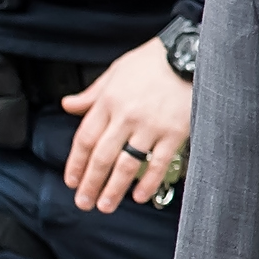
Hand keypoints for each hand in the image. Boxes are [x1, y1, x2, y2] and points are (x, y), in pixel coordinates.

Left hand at [62, 39, 192, 213]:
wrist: (190, 53)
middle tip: (84, 202)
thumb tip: (68, 105)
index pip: (85, 139)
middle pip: (102, 157)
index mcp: (108, 101)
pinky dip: (148, 182)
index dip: (76, 163)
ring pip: (127, 164)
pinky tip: (139, 196)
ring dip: (114, 188)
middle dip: (91, 183)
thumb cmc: (153, 60)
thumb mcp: (116, 71)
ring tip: (106, 205)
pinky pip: (158, 162)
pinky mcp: (174, 132)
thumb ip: (92, 93)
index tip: (72, 181)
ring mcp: (151, 126)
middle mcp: (126, 116)